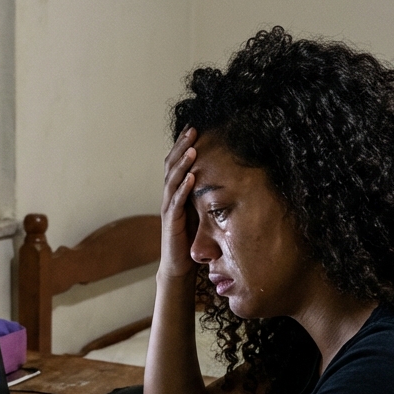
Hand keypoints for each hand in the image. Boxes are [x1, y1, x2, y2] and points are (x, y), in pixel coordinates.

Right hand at [160, 127, 198, 278]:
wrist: (179, 265)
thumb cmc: (190, 238)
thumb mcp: (199, 210)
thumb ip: (204, 194)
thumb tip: (224, 177)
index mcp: (176, 192)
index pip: (177, 163)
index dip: (183, 145)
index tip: (194, 127)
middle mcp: (170, 196)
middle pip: (172, 166)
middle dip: (182, 146)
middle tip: (193, 129)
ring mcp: (169, 208)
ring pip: (172, 180)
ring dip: (183, 163)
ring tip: (192, 148)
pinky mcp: (171, 221)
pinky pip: (176, 201)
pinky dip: (183, 188)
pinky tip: (191, 176)